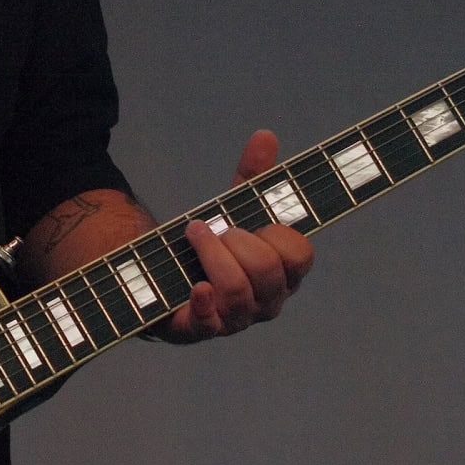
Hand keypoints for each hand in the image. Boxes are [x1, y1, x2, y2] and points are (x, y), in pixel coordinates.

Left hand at [160, 130, 313, 342]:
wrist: (164, 276)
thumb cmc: (214, 246)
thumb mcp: (233, 208)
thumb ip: (251, 176)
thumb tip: (265, 135)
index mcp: (283, 273)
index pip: (299, 256)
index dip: (276, 233)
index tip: (251, 219)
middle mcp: (266, 301)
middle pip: (268, 272)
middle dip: (239, 241)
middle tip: (214, 227)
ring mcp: (235, 319)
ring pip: (238, 292)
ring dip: (214, 256)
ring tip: (195, 235)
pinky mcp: (201, 329)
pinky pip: (209, 324)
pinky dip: (205, 303)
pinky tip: (197, 286)